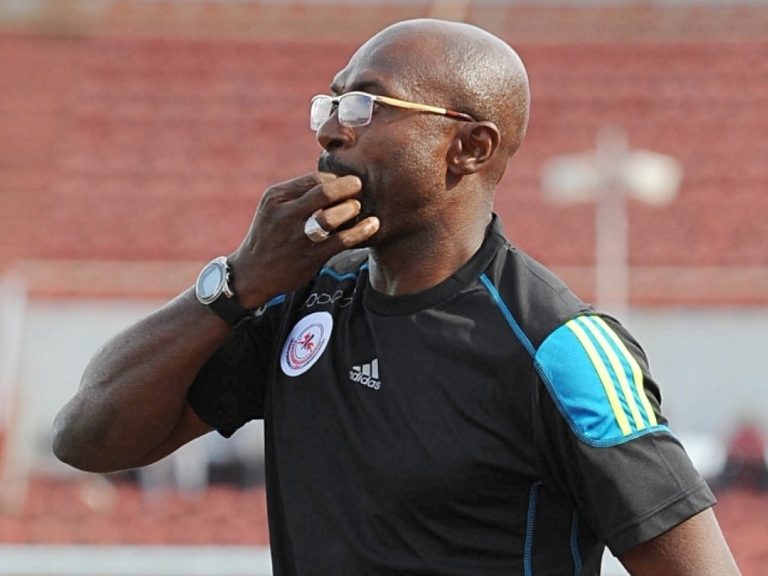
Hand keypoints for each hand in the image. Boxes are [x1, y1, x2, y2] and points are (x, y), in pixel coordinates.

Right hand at [228, 172, 379, 307]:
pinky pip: (341, 241)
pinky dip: (361, 231)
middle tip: (360, 186)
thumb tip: (334, 179)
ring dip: (351, 209)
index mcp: (276, 197)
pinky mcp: (310, 257)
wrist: (251, 273)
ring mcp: (297, 237)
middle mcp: (285, 215)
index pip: (314, 178)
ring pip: (331, 217)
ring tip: (358, 207)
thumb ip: (298, 194)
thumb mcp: (274, 208)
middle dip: (347, 186)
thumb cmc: (270, 235)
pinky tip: (373, 225)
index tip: (345, 181)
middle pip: (324, 192)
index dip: (335, 178)